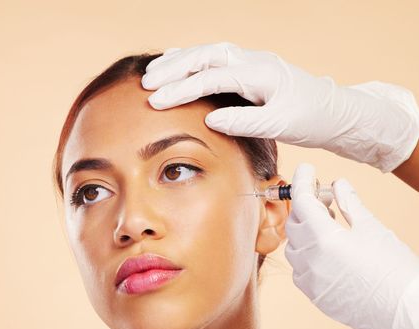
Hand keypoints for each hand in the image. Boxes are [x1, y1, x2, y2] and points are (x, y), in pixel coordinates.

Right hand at [142, 42, 418, 172]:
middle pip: (205, 56)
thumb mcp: (278, 125)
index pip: (211, 77)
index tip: (156, 101)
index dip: (181, 89)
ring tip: (152, 73)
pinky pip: (215, 60)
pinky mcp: (249, 70)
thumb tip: (211, 118)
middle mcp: (252, 61)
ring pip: (208, 53)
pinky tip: (178, 65)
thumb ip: (244, 121)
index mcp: (259, 74)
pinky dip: (193, 61)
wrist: (333, 111)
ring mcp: (251, 62)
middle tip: (146, 83)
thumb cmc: (309, 119)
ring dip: (179, 61)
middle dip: (173, 68)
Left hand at [284, 163, 418, 328]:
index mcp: (323, 239)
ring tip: (328, 224)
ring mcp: (309, 281)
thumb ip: (349, 204)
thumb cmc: (394, 269)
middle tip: (324, 197)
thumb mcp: (372, 229)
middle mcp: (309, 260)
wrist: (405, 312)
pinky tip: (325, 251)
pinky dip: (307, 254)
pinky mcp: (313, 295)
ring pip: (294, 247)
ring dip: (305, 231)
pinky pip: (300, 269)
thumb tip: (338, 183)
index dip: (301, 181)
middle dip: (306, 206)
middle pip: (295, 223)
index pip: (301, 201)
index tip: (305, 169)